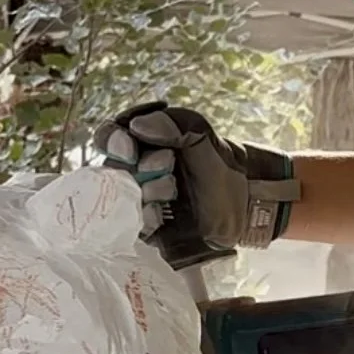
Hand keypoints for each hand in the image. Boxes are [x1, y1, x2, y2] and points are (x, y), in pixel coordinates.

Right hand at [94, 103, 299, 268]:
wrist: (246, 198)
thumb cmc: (220, 162)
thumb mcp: (199, 133)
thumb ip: (170, 124)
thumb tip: (136, 125)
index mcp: (141, 145)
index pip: (108, 138)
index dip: (112, 141)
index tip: (130, 147)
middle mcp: (135, 172)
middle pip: (112, 170)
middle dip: (138, 168)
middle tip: (167, 164)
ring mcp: (141, 201)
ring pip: (122, 199)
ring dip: (146, 192)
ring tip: (172, 190)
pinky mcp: (150, 229)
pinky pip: (134, 225)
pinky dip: (146, 218)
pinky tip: (162, 214)